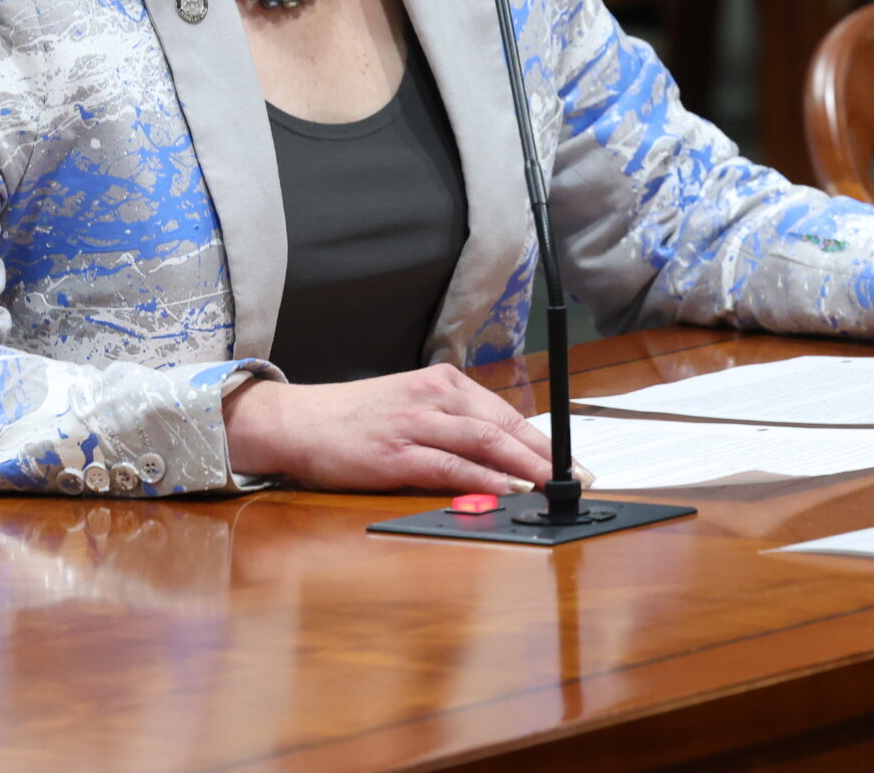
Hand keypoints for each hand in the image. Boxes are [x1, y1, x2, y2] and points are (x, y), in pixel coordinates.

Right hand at [223, 365, 557, 492]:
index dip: (541, 439)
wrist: (298, 421)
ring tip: (553, 486)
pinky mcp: (396, 454)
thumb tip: (500, 455)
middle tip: (575, 479)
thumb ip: (452, 424)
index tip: (569, 461)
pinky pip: (450, 467)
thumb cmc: (355, 419)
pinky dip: (482, 479)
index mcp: (441, 383)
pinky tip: (506, 490)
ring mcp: (415, 424)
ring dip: (524, 467)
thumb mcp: (410, 406)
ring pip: (483, 443)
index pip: (503, 412)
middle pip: (502, 426)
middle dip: (543, 455)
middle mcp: (433, 397)